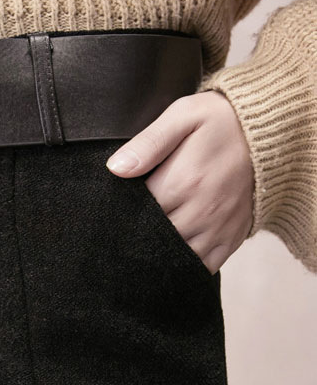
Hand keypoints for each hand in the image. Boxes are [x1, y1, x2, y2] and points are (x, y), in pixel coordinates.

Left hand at [105, 90, 254, 274]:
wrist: (272, 132)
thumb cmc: (221, 121)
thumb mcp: (184, 117)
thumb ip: (148, 143)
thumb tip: (116, 169)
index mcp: (182, 184)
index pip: (137, 215)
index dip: (120, 217)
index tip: (111, 215)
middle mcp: (201, 213)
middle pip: (154, 241)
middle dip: (137, 238)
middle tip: (122, 233)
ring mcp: (218, 229)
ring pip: (177, 259)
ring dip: (158, 257)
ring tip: (143, 247)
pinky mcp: (231, 239)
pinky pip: (204, 266)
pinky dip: (185, 267)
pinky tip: (170, 259)